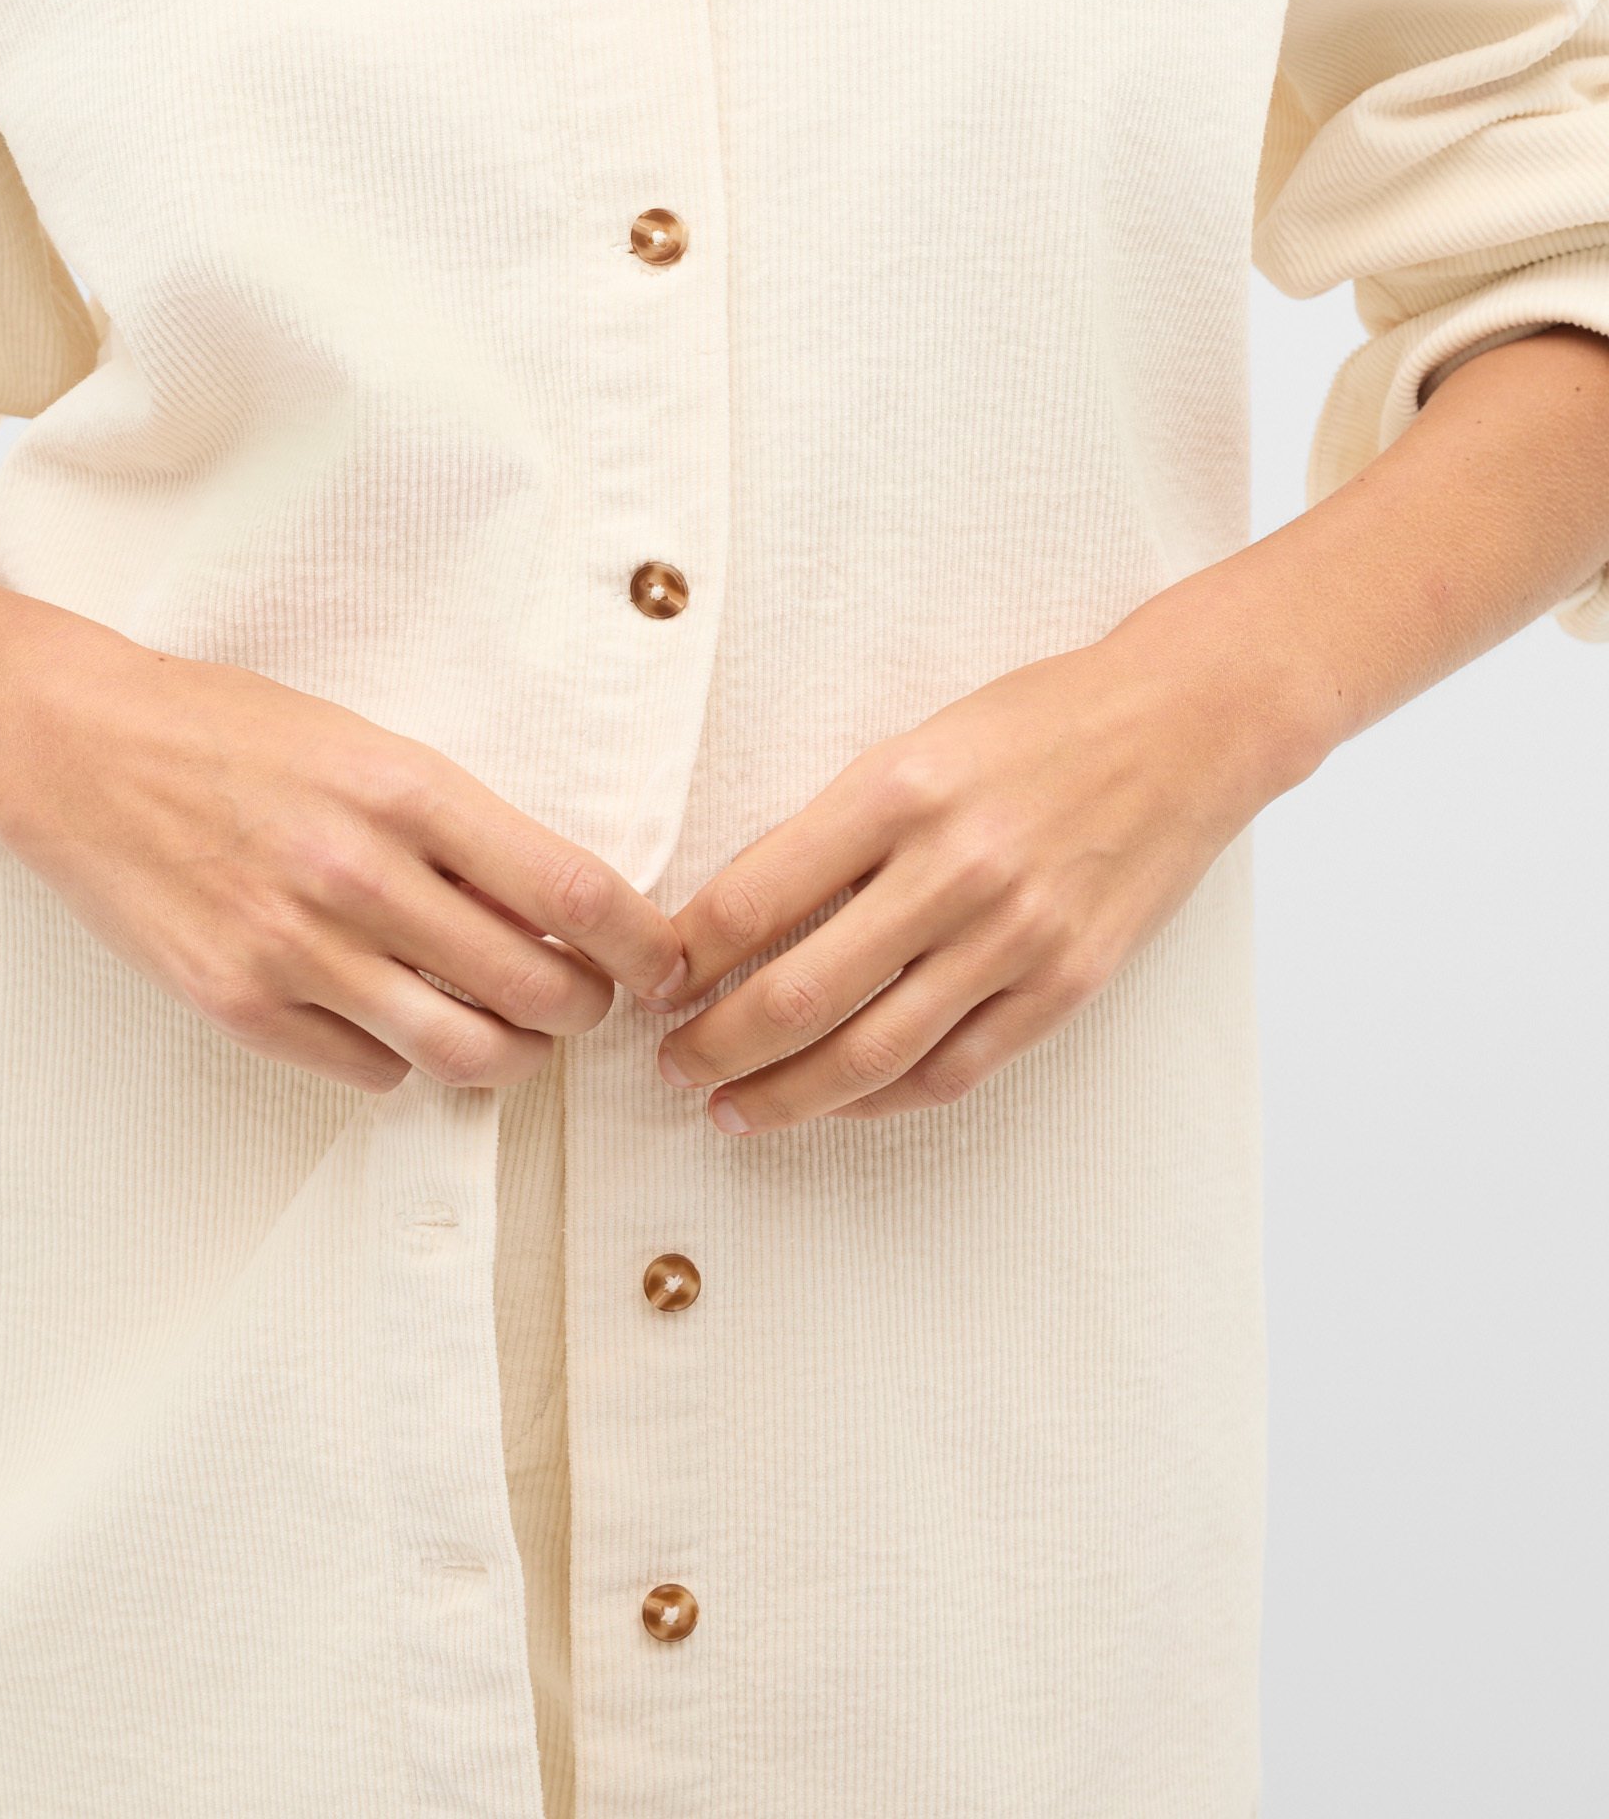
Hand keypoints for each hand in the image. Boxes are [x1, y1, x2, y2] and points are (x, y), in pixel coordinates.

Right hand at [0, 611, 689, 1093]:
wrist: (76, 746)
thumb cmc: (229, 730)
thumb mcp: (364, 742)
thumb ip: (458, 822)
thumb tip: (561, 902)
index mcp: (405, 789)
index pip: (572, 889)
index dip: (644, 944)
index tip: (668, 963)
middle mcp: (359, 874)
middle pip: (536, 987)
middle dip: (587, 1009)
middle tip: (589, 1000)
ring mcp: (293, 948)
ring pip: (463, 1052)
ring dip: (512, 1055)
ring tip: (512, 1033)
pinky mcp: (235, 1002)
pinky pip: (369, 1070)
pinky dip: (405, 1063)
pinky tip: (400, 1025)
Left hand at [653, 621, 1315, 1133]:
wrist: (1182, 727)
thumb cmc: (1037, 724)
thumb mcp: (915, 744)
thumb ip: (834, 828)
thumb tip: (731, 918)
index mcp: (898, 790)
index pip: (755, 898)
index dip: (686, 959)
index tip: (650, 983)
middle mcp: (954, 867)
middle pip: (799, 993)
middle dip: (715, 1046)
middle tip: (670, 1067)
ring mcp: (1016, 936)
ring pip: (870, 1053)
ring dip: (784, 1095)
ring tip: (731, 1108)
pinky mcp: (1067, 984)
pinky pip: (953, 1070)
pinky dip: (881, 1099)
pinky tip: (836, 1103)